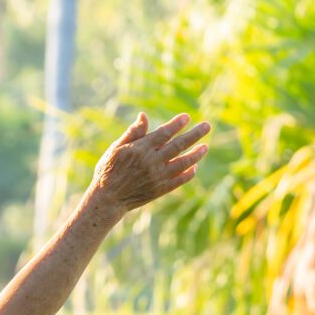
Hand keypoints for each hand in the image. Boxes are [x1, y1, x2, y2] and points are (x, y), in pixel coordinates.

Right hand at [90, 112, 210, 211]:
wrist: (107, 199)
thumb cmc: (108, 171)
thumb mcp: (116, 148)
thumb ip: (133, 133)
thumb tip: (143, 115)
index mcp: (140, 149)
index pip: (164, 133)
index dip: (177, 124)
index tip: (187, 117)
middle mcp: (152, 162)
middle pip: (178, 145)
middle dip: (195, 134)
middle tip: (207, 125)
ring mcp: (157, 176)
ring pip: (183, 162)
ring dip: (196, 154)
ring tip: (205, 147)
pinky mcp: (160, 190)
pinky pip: (179, 180)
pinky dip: (189, 173)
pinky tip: (194, 167)